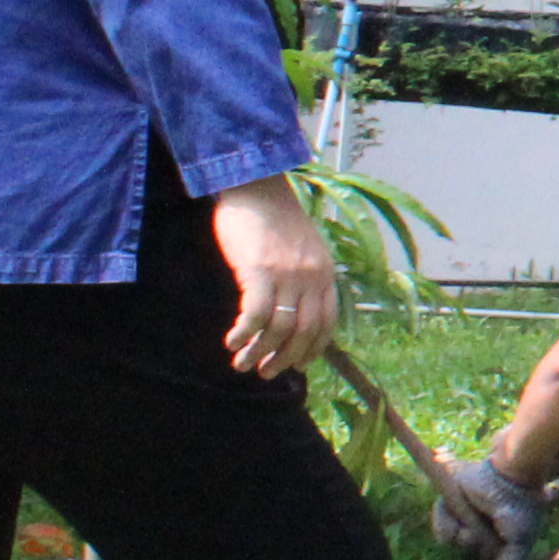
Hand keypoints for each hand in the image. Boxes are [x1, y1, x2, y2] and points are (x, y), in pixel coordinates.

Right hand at [208, 177, 340, 378]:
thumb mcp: (303, 249)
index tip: (299, 366)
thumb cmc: (274, 219)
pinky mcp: (259, 271)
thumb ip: (304, 277)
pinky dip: (244, 333)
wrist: (258, 187)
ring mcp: (287, 274)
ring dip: (260, 352)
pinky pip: (255, 314)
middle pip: (304, 331)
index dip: (313, 348)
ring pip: (279, 328)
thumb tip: (293, 310)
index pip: (326, 322)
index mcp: (326, 273)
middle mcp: (312, 276)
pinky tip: (232, 341)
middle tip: (265, 372)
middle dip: (285, 358)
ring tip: (242, 364)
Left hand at [430, 451, 557, 559]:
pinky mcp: (449, 506)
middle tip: (488, 536)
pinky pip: (440, 527)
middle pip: (466, 554)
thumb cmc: (521, 507)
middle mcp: (479, 531)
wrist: (509, 474)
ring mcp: (463, 519)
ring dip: (463, 534)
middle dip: (475, 547)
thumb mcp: (520, 541)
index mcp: (497, 540)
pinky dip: (447, 522)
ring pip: (452, 542)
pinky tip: (461, 513)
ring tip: (475, 521)